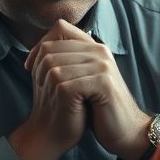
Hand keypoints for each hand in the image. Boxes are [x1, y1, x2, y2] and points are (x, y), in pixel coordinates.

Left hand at [11, 20, 149, 159]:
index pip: (59, 28)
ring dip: (46, 84)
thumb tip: (39, 48)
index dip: (40, 46)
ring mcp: (103, 65)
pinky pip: (68, 84)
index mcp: (94, 47)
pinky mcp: (103, 82)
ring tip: (49, 96)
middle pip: (52, 47)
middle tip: (38, 86)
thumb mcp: (82, 80)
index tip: (33, 67)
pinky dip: (59, 96)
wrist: (126, 130)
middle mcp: (100, 50)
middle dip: (38, 67)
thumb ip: (68, 62)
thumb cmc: (99, 108)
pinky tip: (62, 104)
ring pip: (56, 66)